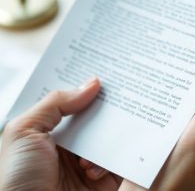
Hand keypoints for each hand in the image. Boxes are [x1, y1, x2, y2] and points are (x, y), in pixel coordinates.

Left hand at [0, 78, 121, 190]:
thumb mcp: (24, 131)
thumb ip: (55, 103)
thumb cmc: (14, 178)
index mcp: (52, 131)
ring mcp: (90, 161)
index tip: (106, 74)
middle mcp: (73, 144)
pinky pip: (120, 161)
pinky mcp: (104, 179)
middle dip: (107, 108)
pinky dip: (115, 158)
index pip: (74, 103)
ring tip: (99, 138)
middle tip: (119, 92)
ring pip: (112, 137)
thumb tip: (92, 83)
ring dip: (110, 135)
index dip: (88, 89)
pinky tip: (91, 167)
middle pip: (97, 118)